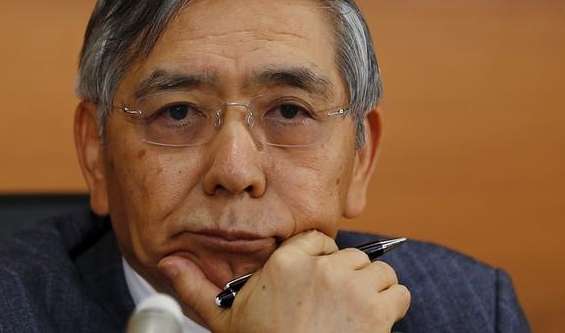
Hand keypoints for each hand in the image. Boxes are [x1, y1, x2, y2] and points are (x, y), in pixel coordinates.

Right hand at [158, 230, 410, 332]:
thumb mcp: (223, 320)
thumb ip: (195, 287)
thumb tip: (166, 261)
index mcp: (285, 262)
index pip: (318, 240)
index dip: (320, 262)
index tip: (316, 287)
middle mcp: (320, 267)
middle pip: (351, 255)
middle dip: (348, 279)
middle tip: (334, 310)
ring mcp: (350, 286)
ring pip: (379, 271)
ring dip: (373, 292)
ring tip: (353, 318)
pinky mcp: (377, 310)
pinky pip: (399, 292)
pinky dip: (393, 308)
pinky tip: (371, 327)